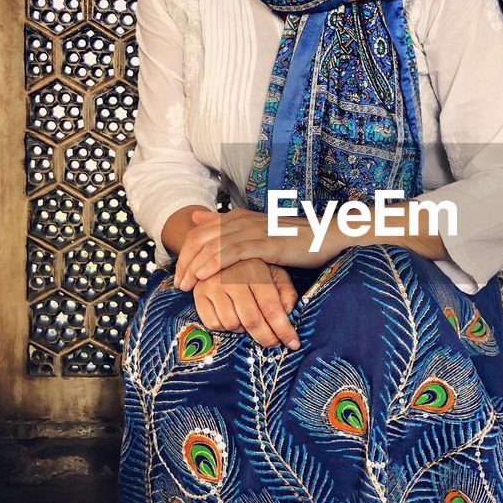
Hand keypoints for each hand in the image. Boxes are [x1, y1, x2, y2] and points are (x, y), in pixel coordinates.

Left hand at [174, 207, 344, 288]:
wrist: (326, 236)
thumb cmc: (292, 240)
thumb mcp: (256, 232)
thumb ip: (226, 226)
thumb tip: (196, 218)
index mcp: (238, 217)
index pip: (199, 232)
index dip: (184, 252)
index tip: (178, 275)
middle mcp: (243, 220)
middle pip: (201, 238)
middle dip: (184, 262)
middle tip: (176, 284)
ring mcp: (255, 231)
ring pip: (214, 245)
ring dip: (195, 266)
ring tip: (185, 285)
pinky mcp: (268, 243)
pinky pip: (235, 252)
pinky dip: (216, 263)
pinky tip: (204, 276)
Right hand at [192, 259, 300, 349]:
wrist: (217, 256)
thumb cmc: (252, 270)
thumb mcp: (274, 274)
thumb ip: (286, 292)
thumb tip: (287, 313)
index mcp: (255, 271)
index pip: (271, 307)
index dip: (283, 329)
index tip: (293, 343)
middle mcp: (232, 277)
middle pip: (251, 320)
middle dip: (266, 337)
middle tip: (274, 344)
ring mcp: (213, 286)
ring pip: (231, 324)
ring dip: (243, 330)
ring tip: (248, 321)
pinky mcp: (198, 294)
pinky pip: (213, 324)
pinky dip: (224, 327)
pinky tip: (231, 317)